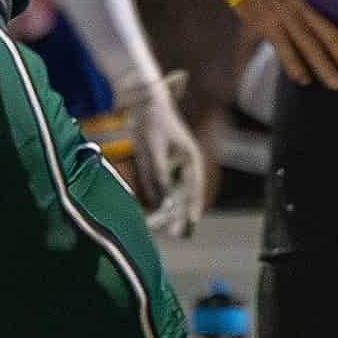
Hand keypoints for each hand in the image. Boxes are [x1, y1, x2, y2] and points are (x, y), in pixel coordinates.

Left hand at [116, 74, 207, 234]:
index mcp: (190, 158)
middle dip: (180, 215)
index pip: (194, 186)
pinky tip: (152, 214)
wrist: (142, 103)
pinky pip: (161, 189)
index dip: (192, 205)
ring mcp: (174, 167)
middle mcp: (185, 166)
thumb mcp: (153, 146)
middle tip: (176, 234)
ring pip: (174, 195)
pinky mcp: (161, 169)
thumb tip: (163, 197)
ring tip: (163, 230)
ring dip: (169, 211)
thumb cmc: (152, 122)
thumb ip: (159, 172)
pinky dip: (157, 201)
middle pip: (185, 195)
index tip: (192, 221)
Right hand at [234, 0, 337, 88]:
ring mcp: (282, 18)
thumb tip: (325, 6)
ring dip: (323, 67)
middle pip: (327, 36)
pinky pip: (283, 49)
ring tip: (336, 84)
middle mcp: (299, 8)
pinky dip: (293, 65)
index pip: (332, 21)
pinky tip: (303, 79)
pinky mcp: (265, 25)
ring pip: (308, 46)